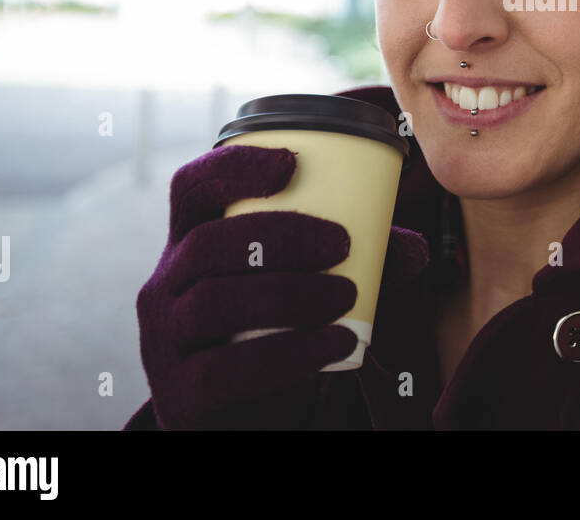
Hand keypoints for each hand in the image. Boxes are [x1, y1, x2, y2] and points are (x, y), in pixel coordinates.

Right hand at [135, 143, 423, 429]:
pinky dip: (290, 354)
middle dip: (281, 236)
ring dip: (290, 293)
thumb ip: (362, 263)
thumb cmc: (280, 329)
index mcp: (191, 240)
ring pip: (215, 302)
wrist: (248, 414)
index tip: (291, 164)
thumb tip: (415, 250)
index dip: (234, 168)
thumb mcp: (310, 285)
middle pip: (210, 243)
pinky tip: (337, 345)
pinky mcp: (179, 393)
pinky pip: (225, 370)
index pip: (192, 186)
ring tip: (347, 295)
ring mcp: (164, 339)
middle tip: (343, 243)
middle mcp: (165, 283)